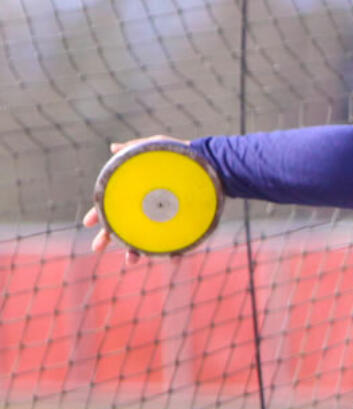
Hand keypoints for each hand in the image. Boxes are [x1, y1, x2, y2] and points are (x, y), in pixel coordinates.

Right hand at [84, 136, 188, 264]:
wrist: (208, 165)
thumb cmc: (178, 154)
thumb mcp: (154, 147)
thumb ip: (133, 149)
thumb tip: (113, 148)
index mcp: (134, 192)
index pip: (111, 204)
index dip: (98, 213)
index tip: (88, 223)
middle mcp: (146, 209)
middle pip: (122, 226)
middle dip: (108, 238)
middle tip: (96, 248)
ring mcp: (164, 221)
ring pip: (145, 241)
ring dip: (135, 252)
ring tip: (130, 261)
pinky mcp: (182, 228)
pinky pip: (177, 245)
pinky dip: (174, 254)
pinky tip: (173, 260)